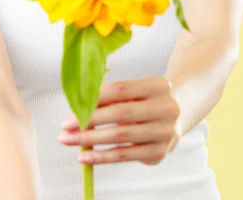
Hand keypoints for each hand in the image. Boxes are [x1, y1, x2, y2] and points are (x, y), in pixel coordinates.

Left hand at [58, 76, 180, 165]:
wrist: (176, 119)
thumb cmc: (145, 101)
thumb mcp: (135, 92)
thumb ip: (112, 96)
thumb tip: (78, 106)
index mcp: (158, 85)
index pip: (121, 89)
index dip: (96, 98)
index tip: (73, 108)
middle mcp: (166, 108)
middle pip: (121, 114)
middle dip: (90, 121)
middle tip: (65, 127)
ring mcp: (164, 132)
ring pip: (121, 136)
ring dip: (90, 140)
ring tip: (69, 141)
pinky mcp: (159, 153)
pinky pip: (125, 156)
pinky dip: (102, 157)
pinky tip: (84, 157)